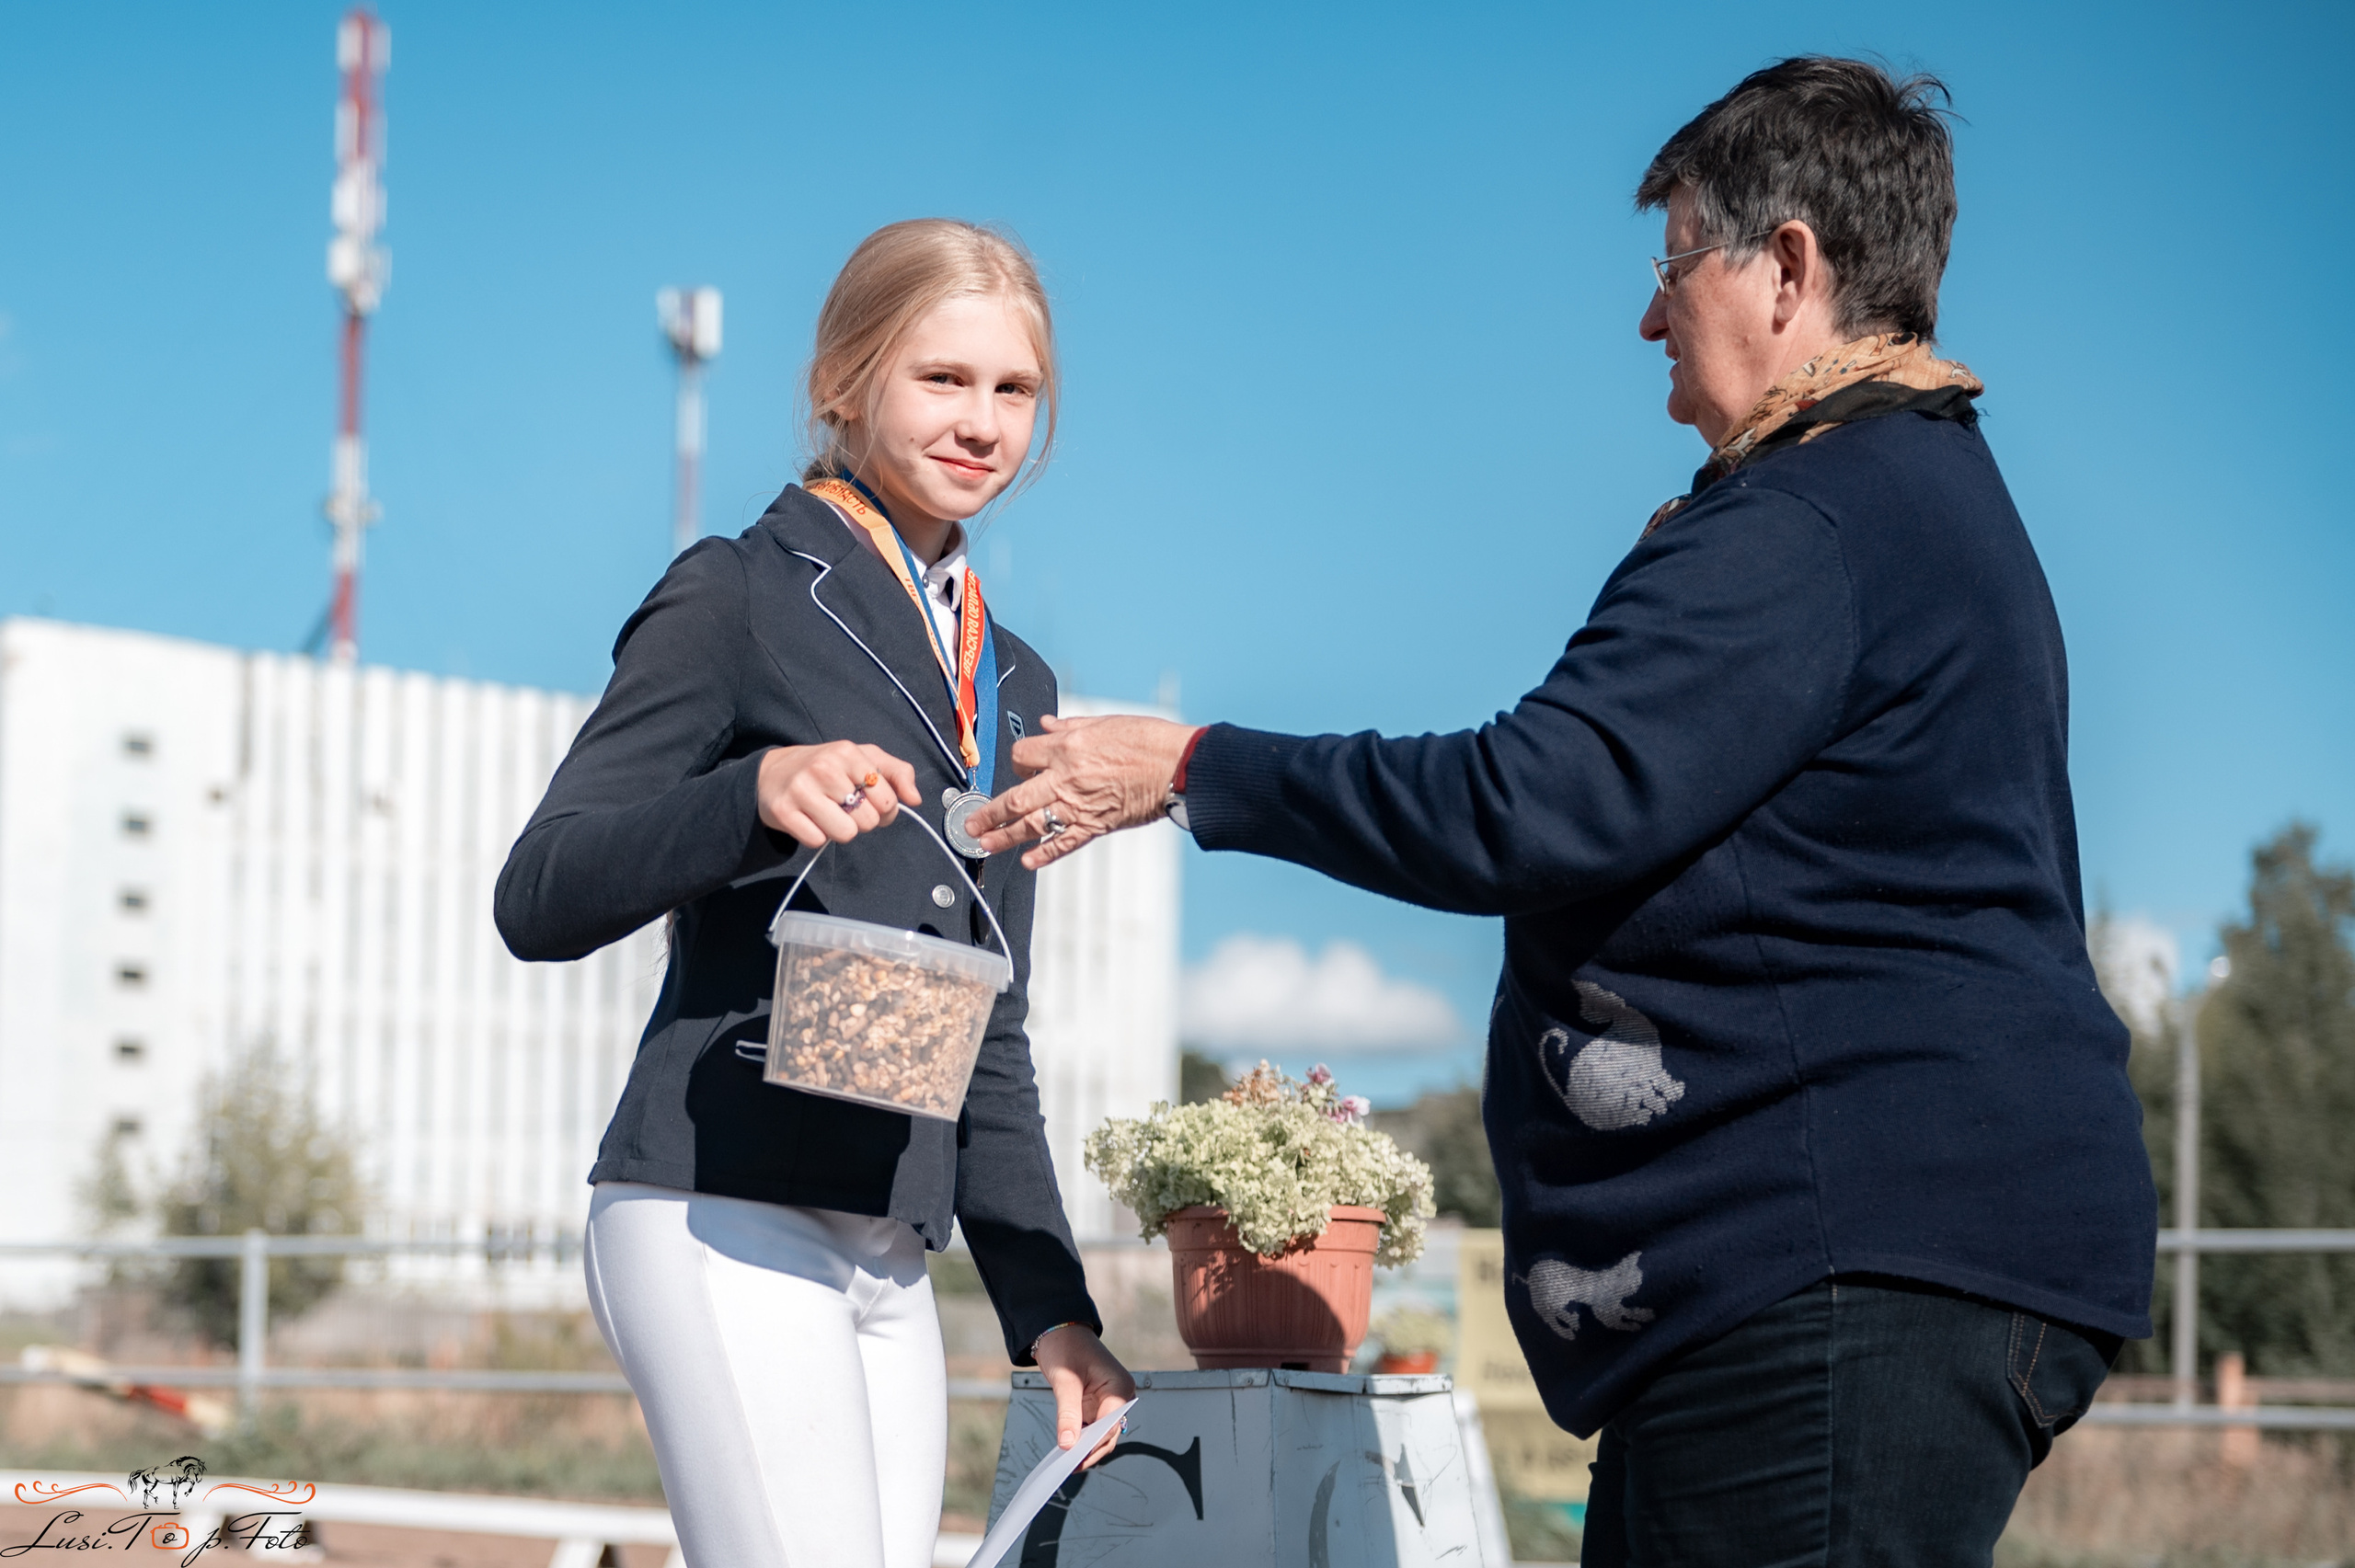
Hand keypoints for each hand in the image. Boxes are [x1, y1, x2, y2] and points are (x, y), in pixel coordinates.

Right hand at [755, 742, 921, 848]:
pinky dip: (816, 836)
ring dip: (839, 830)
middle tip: (844, 808)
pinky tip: (808, 819)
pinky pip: (817, 841)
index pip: (888, 800)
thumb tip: (915, 799)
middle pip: (868, 821)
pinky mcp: (784, 812)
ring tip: (827, 813)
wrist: (772, 773)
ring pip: (845, 834)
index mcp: (848, 752)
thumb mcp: (864, 759)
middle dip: (861, 821)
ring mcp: (802, 790)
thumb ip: (897, 773)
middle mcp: (824, 768)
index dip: (885, 810)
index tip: (870, 803)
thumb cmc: (827, 768)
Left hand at [967, 715, 1197, 869]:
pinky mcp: (1096, 825)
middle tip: (972, 822)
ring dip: (1004, 836)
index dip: (1015, 761)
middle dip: (989, 812)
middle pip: (1016, 797)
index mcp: (1067, 747)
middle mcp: (1066, 777)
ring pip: (1031, 823)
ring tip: (984, 844)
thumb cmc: (1148, 740)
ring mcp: (1079, 804)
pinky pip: (1064, 843)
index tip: (1016, 768)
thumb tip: (1047, 725)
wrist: (1178, 766)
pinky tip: (1028, 862)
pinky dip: (1045, 854)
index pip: (1022, 755)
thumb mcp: (1105, 722)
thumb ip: (1070, 727)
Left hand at [1030, 1324, 1136, 1469]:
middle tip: (1069, 1467)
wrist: (1059, 1331)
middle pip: (1108, 1435)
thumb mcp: (1065, 1382)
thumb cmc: (1066, 1347)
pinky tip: (1067, 1448)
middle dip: (1090, 1451)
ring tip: (1066, 1462)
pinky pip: (1092, 1428)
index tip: (1075, 1460)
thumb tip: (1068, 1445)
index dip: (1093, 1444)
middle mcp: (1119, 1397)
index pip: (1110, 1425)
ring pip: (1101, 1435)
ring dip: (1085, 1448)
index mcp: (1120, 1388)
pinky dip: (1081, 1438)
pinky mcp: (1097, 1405)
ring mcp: (1109, 1402)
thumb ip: (1068, 1415)